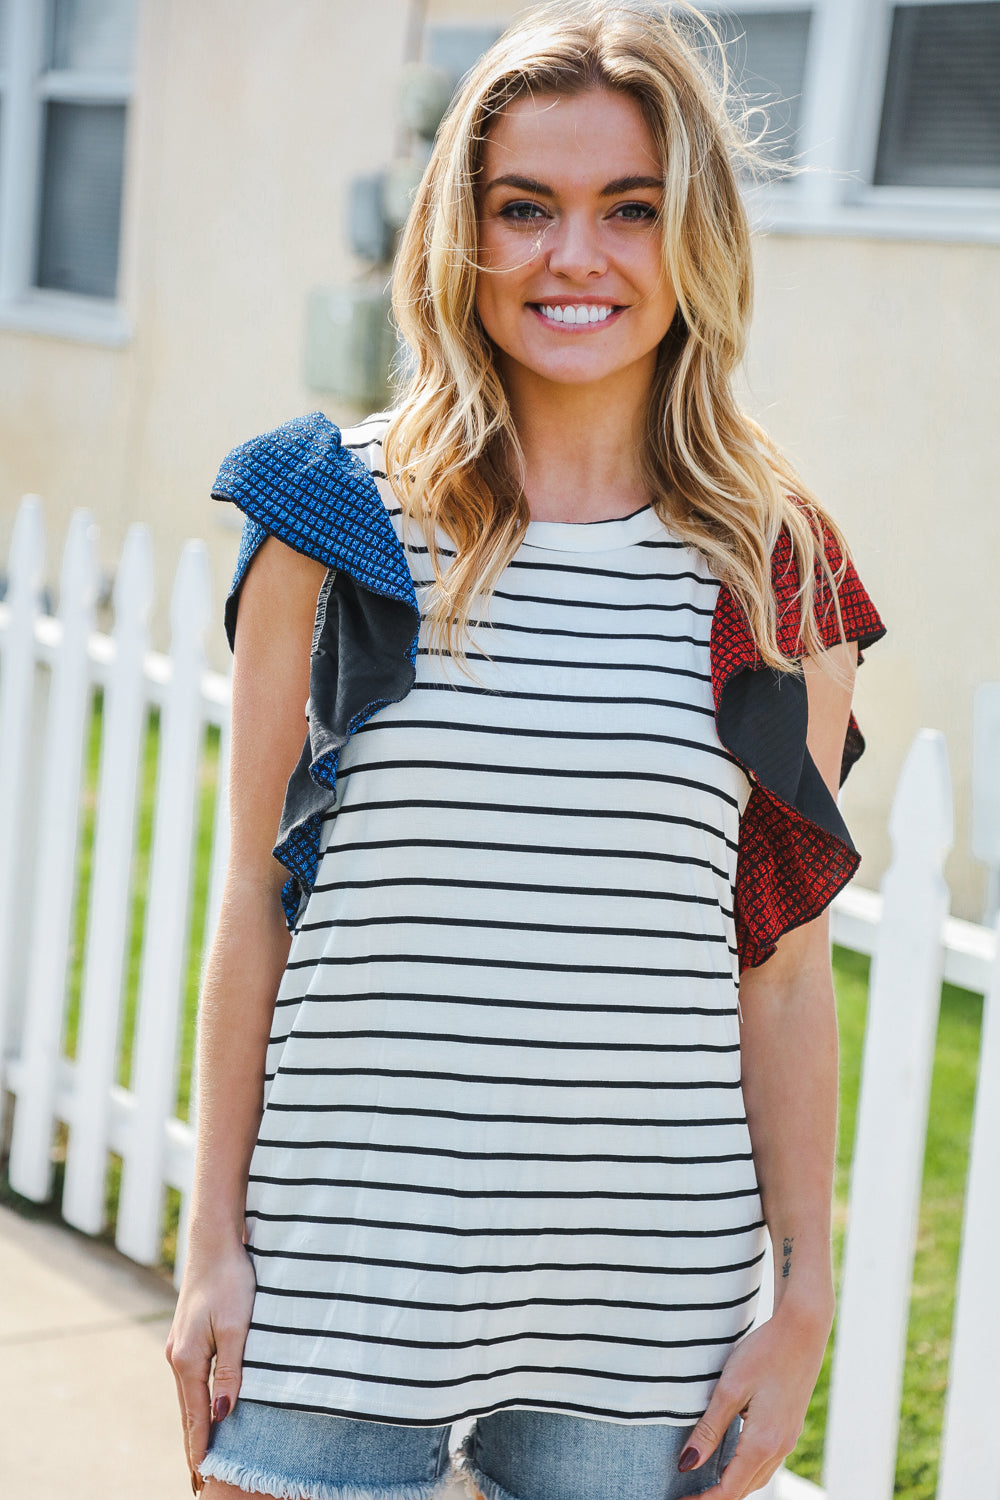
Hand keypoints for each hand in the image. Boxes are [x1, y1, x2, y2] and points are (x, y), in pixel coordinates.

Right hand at [165, 1241, 256, 1491]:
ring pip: (187, 1396)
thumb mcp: (239, 1326)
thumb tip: (222, 1414)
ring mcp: (178, 1346)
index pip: (195, 1414)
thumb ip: (231, 1370)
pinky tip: (201, 1409)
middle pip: (186, 1411)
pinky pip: (190, 1380)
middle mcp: (177, 1356)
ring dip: (193, 1424)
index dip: (201, 1445)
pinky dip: (194, 1402)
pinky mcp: (186, 1336)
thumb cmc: (231, 1280)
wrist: (214, 1242)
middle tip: (197, 1480)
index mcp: (187, 1359)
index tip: (202, 1476)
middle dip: (192, 1444)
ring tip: (199, 1454)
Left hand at [676, 1300, 831, 1499]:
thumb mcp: (730, 1388)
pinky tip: (728, 1458)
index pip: (729, 1490)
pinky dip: (744, 1469)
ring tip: (701, 1482)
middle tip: (684, 1494)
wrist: (803, 1328)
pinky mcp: (788, 1427)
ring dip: (730, 1484)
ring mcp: (787, 1439)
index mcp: (763, 1442)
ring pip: (756, 1477)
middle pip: (744, 1488)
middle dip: (715, 1496)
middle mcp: (779, 1448)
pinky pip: (765, 1461)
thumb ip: (709, 1429)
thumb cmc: (764, 1352)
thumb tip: (686, 1465)